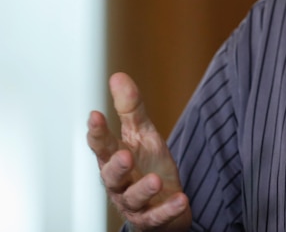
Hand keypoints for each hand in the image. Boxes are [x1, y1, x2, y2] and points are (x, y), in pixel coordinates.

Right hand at [87, 73, 191, 231]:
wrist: (165, 203)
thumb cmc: (148, 167)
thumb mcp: (142, 134)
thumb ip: (130, 108)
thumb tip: (118, 76)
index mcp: (115, 158)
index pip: (102, 145)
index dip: (97, 132)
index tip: (95, 115)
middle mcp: (120, 183)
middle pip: (111, 176)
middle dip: (115, 167)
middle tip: (124, 155)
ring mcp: (134, 203)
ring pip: (132, 199)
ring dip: (143, 189)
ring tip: (156, 179)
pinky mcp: (152, 219)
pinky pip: (157, 217)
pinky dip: (168, 209)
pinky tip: (181, 199)